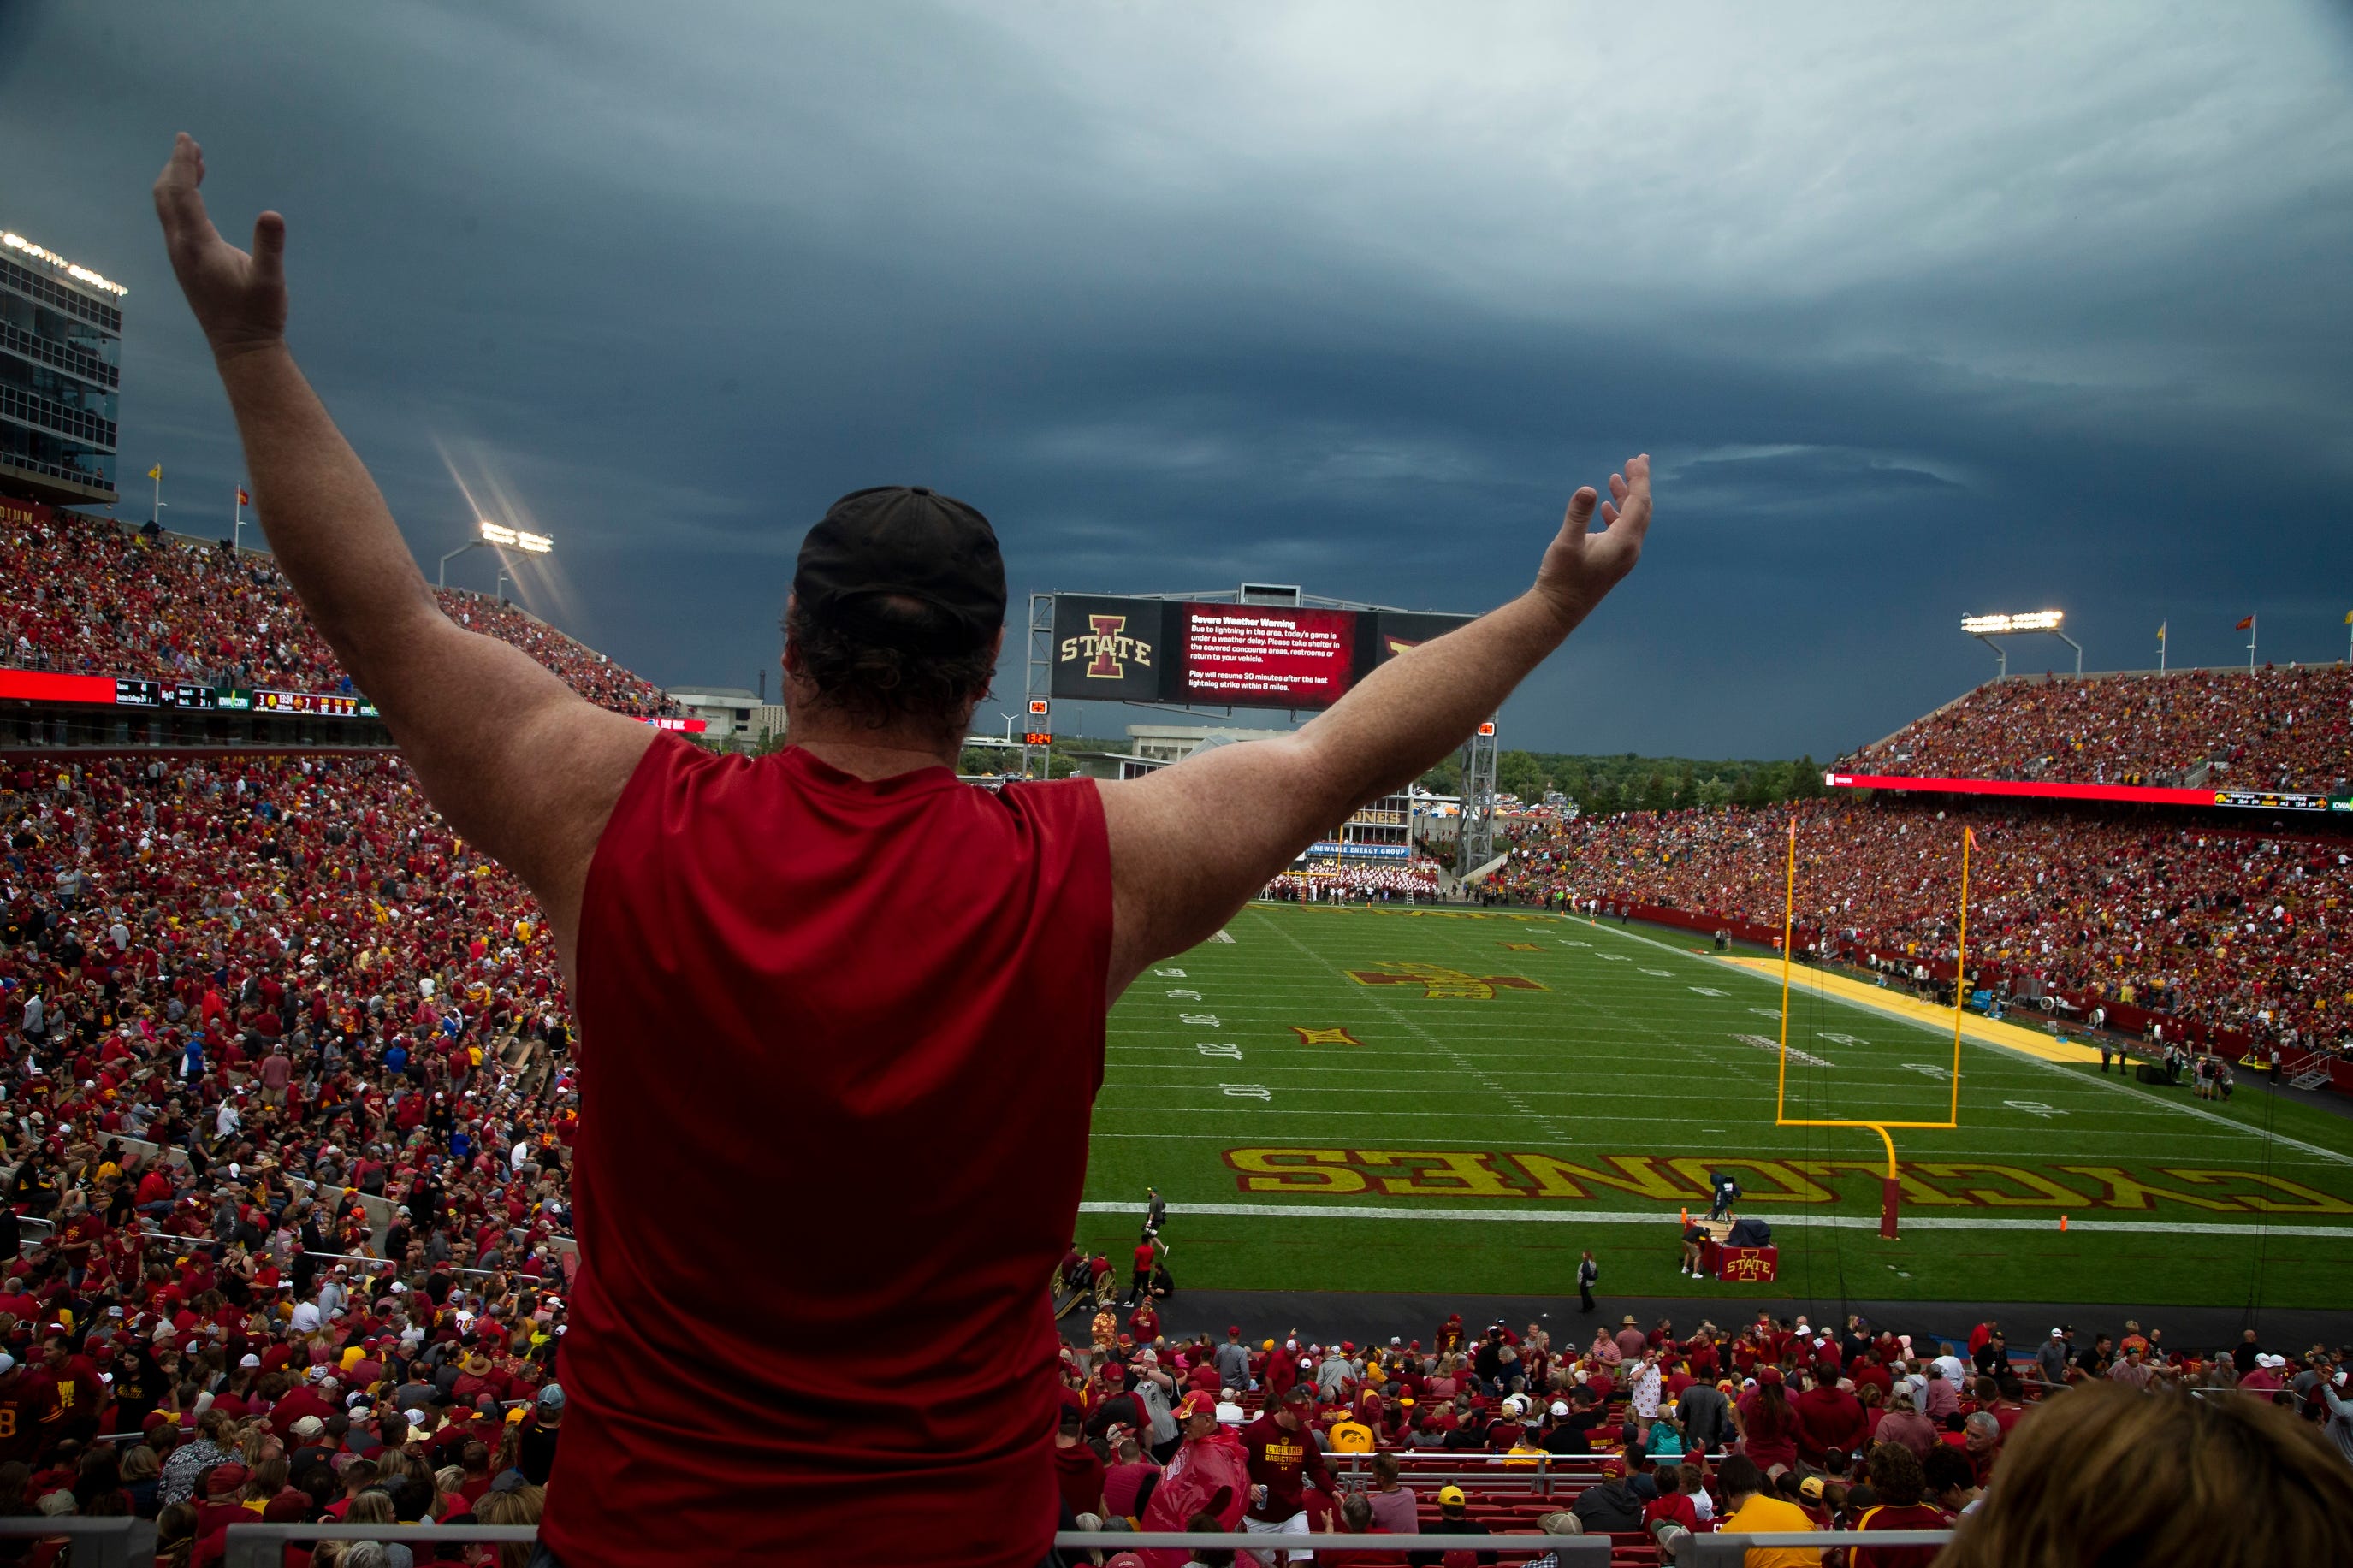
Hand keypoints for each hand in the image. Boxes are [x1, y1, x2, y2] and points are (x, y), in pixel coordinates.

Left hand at [153, 133, 287, 361]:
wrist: (241, 348)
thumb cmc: (258, 316)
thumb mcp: (271, 282)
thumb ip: (270, 247)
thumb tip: (272, 215)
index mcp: (198, 245)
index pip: (184, 193)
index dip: (184, 163)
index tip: (186, 138)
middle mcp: (181, 247)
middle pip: (166, 195)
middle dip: (176, 167)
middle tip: (189, 144)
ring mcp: (180, 256)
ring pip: (167, 207)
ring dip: (176, 182)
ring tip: (195, 164)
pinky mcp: (185, 263)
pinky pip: (175, 220)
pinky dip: (181, 199)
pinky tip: (197, 199)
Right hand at [1532, 454, 1651, 626]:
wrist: (1558, 611)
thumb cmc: (1561, 578)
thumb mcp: (1566, 544)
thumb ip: (1578, 515)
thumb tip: (1588, 489)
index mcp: (1624, 542)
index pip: (1639, 503)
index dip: (1639, 479)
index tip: (1638, 459)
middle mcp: (1630, 549)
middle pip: (1642, 509)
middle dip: (1638, 484)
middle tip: (1635, 462)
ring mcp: (1624, 557)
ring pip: (1633, 520)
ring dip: (1627, 498)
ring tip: (1616, 478)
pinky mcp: (1615, 561)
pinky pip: (1624, 531)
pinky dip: (1619, 513)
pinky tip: (1608, 507)